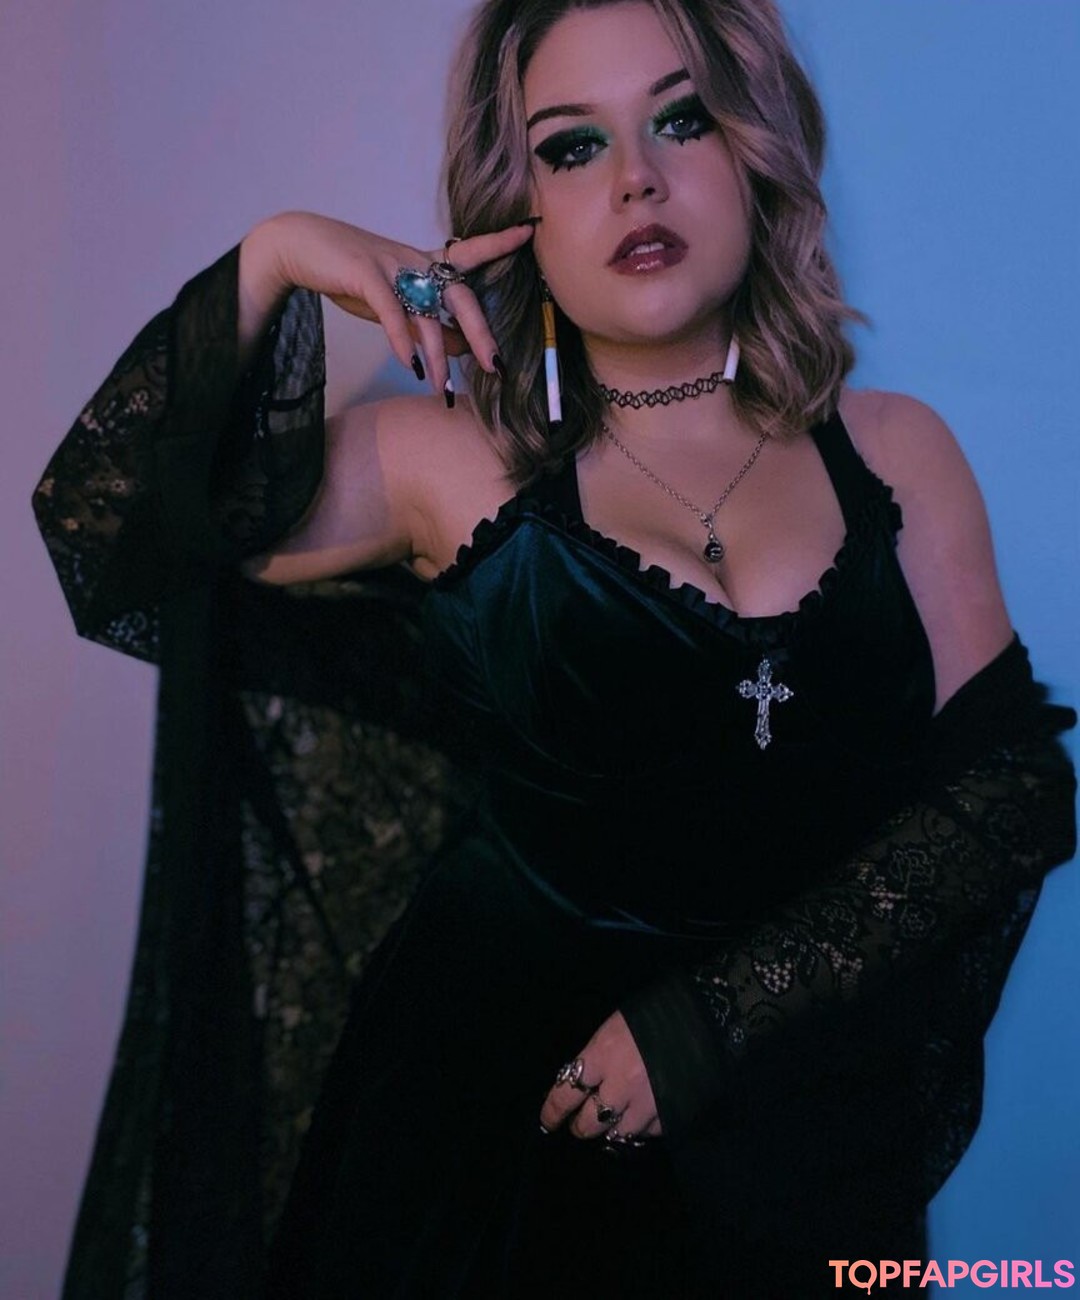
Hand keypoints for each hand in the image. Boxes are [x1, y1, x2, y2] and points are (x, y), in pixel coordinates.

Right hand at [240, 210, 535, 392]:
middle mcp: (415, 261)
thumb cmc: (350, 275)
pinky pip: (390, 311)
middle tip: (497, 366)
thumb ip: (427, 321)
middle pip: (460, 296)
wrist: (300, 246)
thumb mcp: (395, 301)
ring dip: (435, 356)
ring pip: (425, 315)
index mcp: (425, 262)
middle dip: (480, 333)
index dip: (499, 242)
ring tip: (441, 388)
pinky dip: (400, 339)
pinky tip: (407, 363)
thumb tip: (460, 347)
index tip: (529, 231)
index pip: (470, 252)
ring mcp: (391, 266)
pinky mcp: (364, 274)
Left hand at [539, 1010, 662, 1142]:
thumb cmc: (656, 1012)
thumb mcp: (615, 1026)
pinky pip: (648, 1134)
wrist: (708, 1015)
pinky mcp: (672, 1116)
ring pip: (619, 1134)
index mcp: (602, 1055)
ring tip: (612, 1124)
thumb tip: (584, 1080)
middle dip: (581, 1126)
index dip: (553, 1110)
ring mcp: (648, 1104)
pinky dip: (641, 1129)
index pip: (566, 1093)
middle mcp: (621, 1085)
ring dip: (612, 1130)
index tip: (548, 1120)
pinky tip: (640, 1119)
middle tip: (580, 1125)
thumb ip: (597, 1056)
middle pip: (590, 1122)